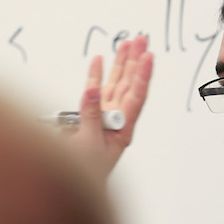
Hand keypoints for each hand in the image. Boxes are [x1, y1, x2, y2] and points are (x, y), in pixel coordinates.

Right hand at [65, 35, 153, 175]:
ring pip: (115, 84)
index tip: (148, 56)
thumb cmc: (87, 172)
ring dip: (120, 63)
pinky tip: (99, 60)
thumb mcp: (88, 145)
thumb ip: (90, 116)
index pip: (136, 97)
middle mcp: (116, 119)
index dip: (142, 76)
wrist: (76, 185)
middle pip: (129, 85)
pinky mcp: (89, 116)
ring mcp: (104, 116)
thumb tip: (93, 89)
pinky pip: (94, 92)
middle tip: (142, 39)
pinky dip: (96, 75)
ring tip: (127, 43)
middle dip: (135, 60)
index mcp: (123, 129)